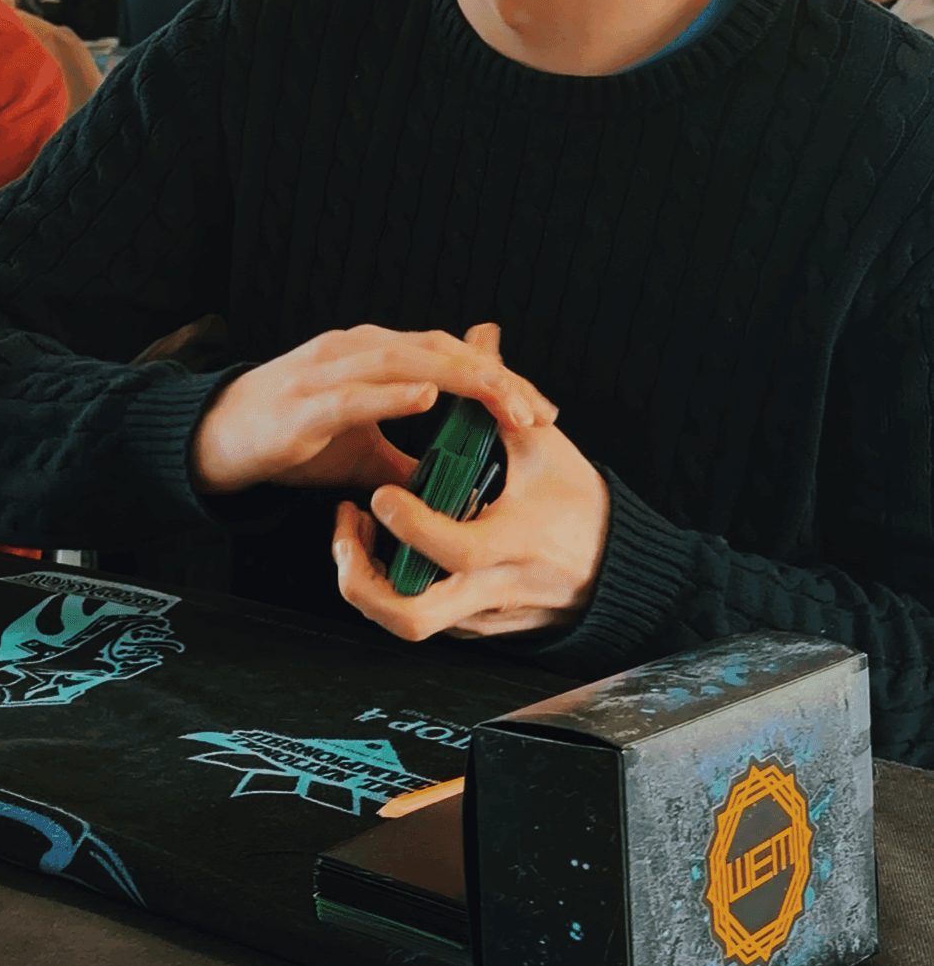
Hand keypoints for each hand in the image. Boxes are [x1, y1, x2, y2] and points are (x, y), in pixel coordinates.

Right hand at [189, 322, 553, 497]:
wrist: (217, 439)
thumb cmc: (290, 437)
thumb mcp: (363, 448)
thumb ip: (409, 454)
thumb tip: (457, 481)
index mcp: (376, 354)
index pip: (450, 354)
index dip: (499, 377)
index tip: (542, 409)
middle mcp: (358, 349)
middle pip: (441, 351)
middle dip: (495, 380)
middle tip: (538, 411)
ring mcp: (330, 369)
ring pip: (408, 362)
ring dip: (461, 381)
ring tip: (503, 403)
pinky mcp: (304, 401)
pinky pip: (356, 392)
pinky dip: (395, 391)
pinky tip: (429, 395)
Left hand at [332, 324, 608, 641]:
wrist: (617, 569)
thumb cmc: (581, 505)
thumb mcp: (547, 450)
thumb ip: (504, 396)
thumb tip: (481, 340)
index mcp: (515, 544)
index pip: (454, 549)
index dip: (410, 525)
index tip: (380, 494)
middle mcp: (493, 590)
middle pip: (412, 615)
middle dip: (361, 578)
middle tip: (348, 525)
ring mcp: (480, 615)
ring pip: (407, 623)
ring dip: (366, 583)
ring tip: (353, 535)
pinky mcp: (473, 625)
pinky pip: (419, 614)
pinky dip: (389, 584)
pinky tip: (381, 546)